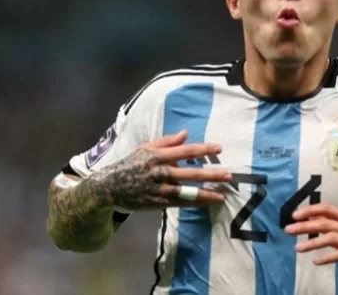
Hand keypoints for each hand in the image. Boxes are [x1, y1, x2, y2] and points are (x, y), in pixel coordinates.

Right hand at [89, 130, 232, 210]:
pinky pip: (181, 202)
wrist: (108, 188)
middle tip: (229, 175)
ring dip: (207, 192)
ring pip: (187, 191)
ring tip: (223, 193)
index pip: (185, 151)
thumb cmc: (129, 164)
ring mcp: (159, 189)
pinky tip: (209, 201)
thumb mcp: (144, 148)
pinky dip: (196, 202)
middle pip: (190, 173)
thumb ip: (166, 141)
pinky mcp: (158, 202)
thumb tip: (185, 134)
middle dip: (211, 174)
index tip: (219, 148)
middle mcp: (160, 172)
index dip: (203, 150)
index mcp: (157, 155)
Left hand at [285, 203, 337, 287]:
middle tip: (288, 230)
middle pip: (326, 222)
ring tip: (297, 248)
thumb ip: (332, 229)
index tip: (294, 215)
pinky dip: (328, 257)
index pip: (328, 209)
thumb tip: (309, 223)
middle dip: (305, 225)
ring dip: (313, 242)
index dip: (310, 210)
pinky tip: (316, 261)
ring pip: (332, 237)